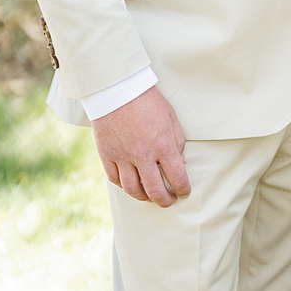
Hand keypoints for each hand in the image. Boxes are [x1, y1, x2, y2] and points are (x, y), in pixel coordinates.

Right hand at [91, 86, 190, 206]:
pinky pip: (115, 179)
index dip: (183, 189)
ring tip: (150, 196)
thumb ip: (177, 142)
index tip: (184, 192)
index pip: (177, 177)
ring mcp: (122, 157)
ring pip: (133, 190)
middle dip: (165, 201)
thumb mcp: (171, 117)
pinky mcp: (106, 155)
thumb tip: (179, 163)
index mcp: (163, 145)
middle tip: (169, 201)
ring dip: (144, 197)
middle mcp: (143, 155)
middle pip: (155, 190)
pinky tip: (131, 185)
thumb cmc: (148, 101)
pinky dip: (124, 186)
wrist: (117, 89)